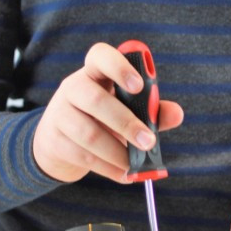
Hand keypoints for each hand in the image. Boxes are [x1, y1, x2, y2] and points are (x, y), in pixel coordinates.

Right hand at [32, 42, 183, 183]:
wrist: (59, 142)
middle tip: (149, 142)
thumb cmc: (101, 118)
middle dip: (126, 123)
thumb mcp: (126, 109)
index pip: (100, 56)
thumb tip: (177, 113)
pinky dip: (108, 169)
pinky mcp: (54, 141)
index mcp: (94, 71)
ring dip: (117, 152)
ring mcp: (60, 113)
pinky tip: (124, 174)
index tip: (139, 86)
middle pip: (96, 100)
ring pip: (88, 133)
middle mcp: (73, 87)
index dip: (119, 67)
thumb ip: (152, 110)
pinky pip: (83, 156)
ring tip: (135, 164)